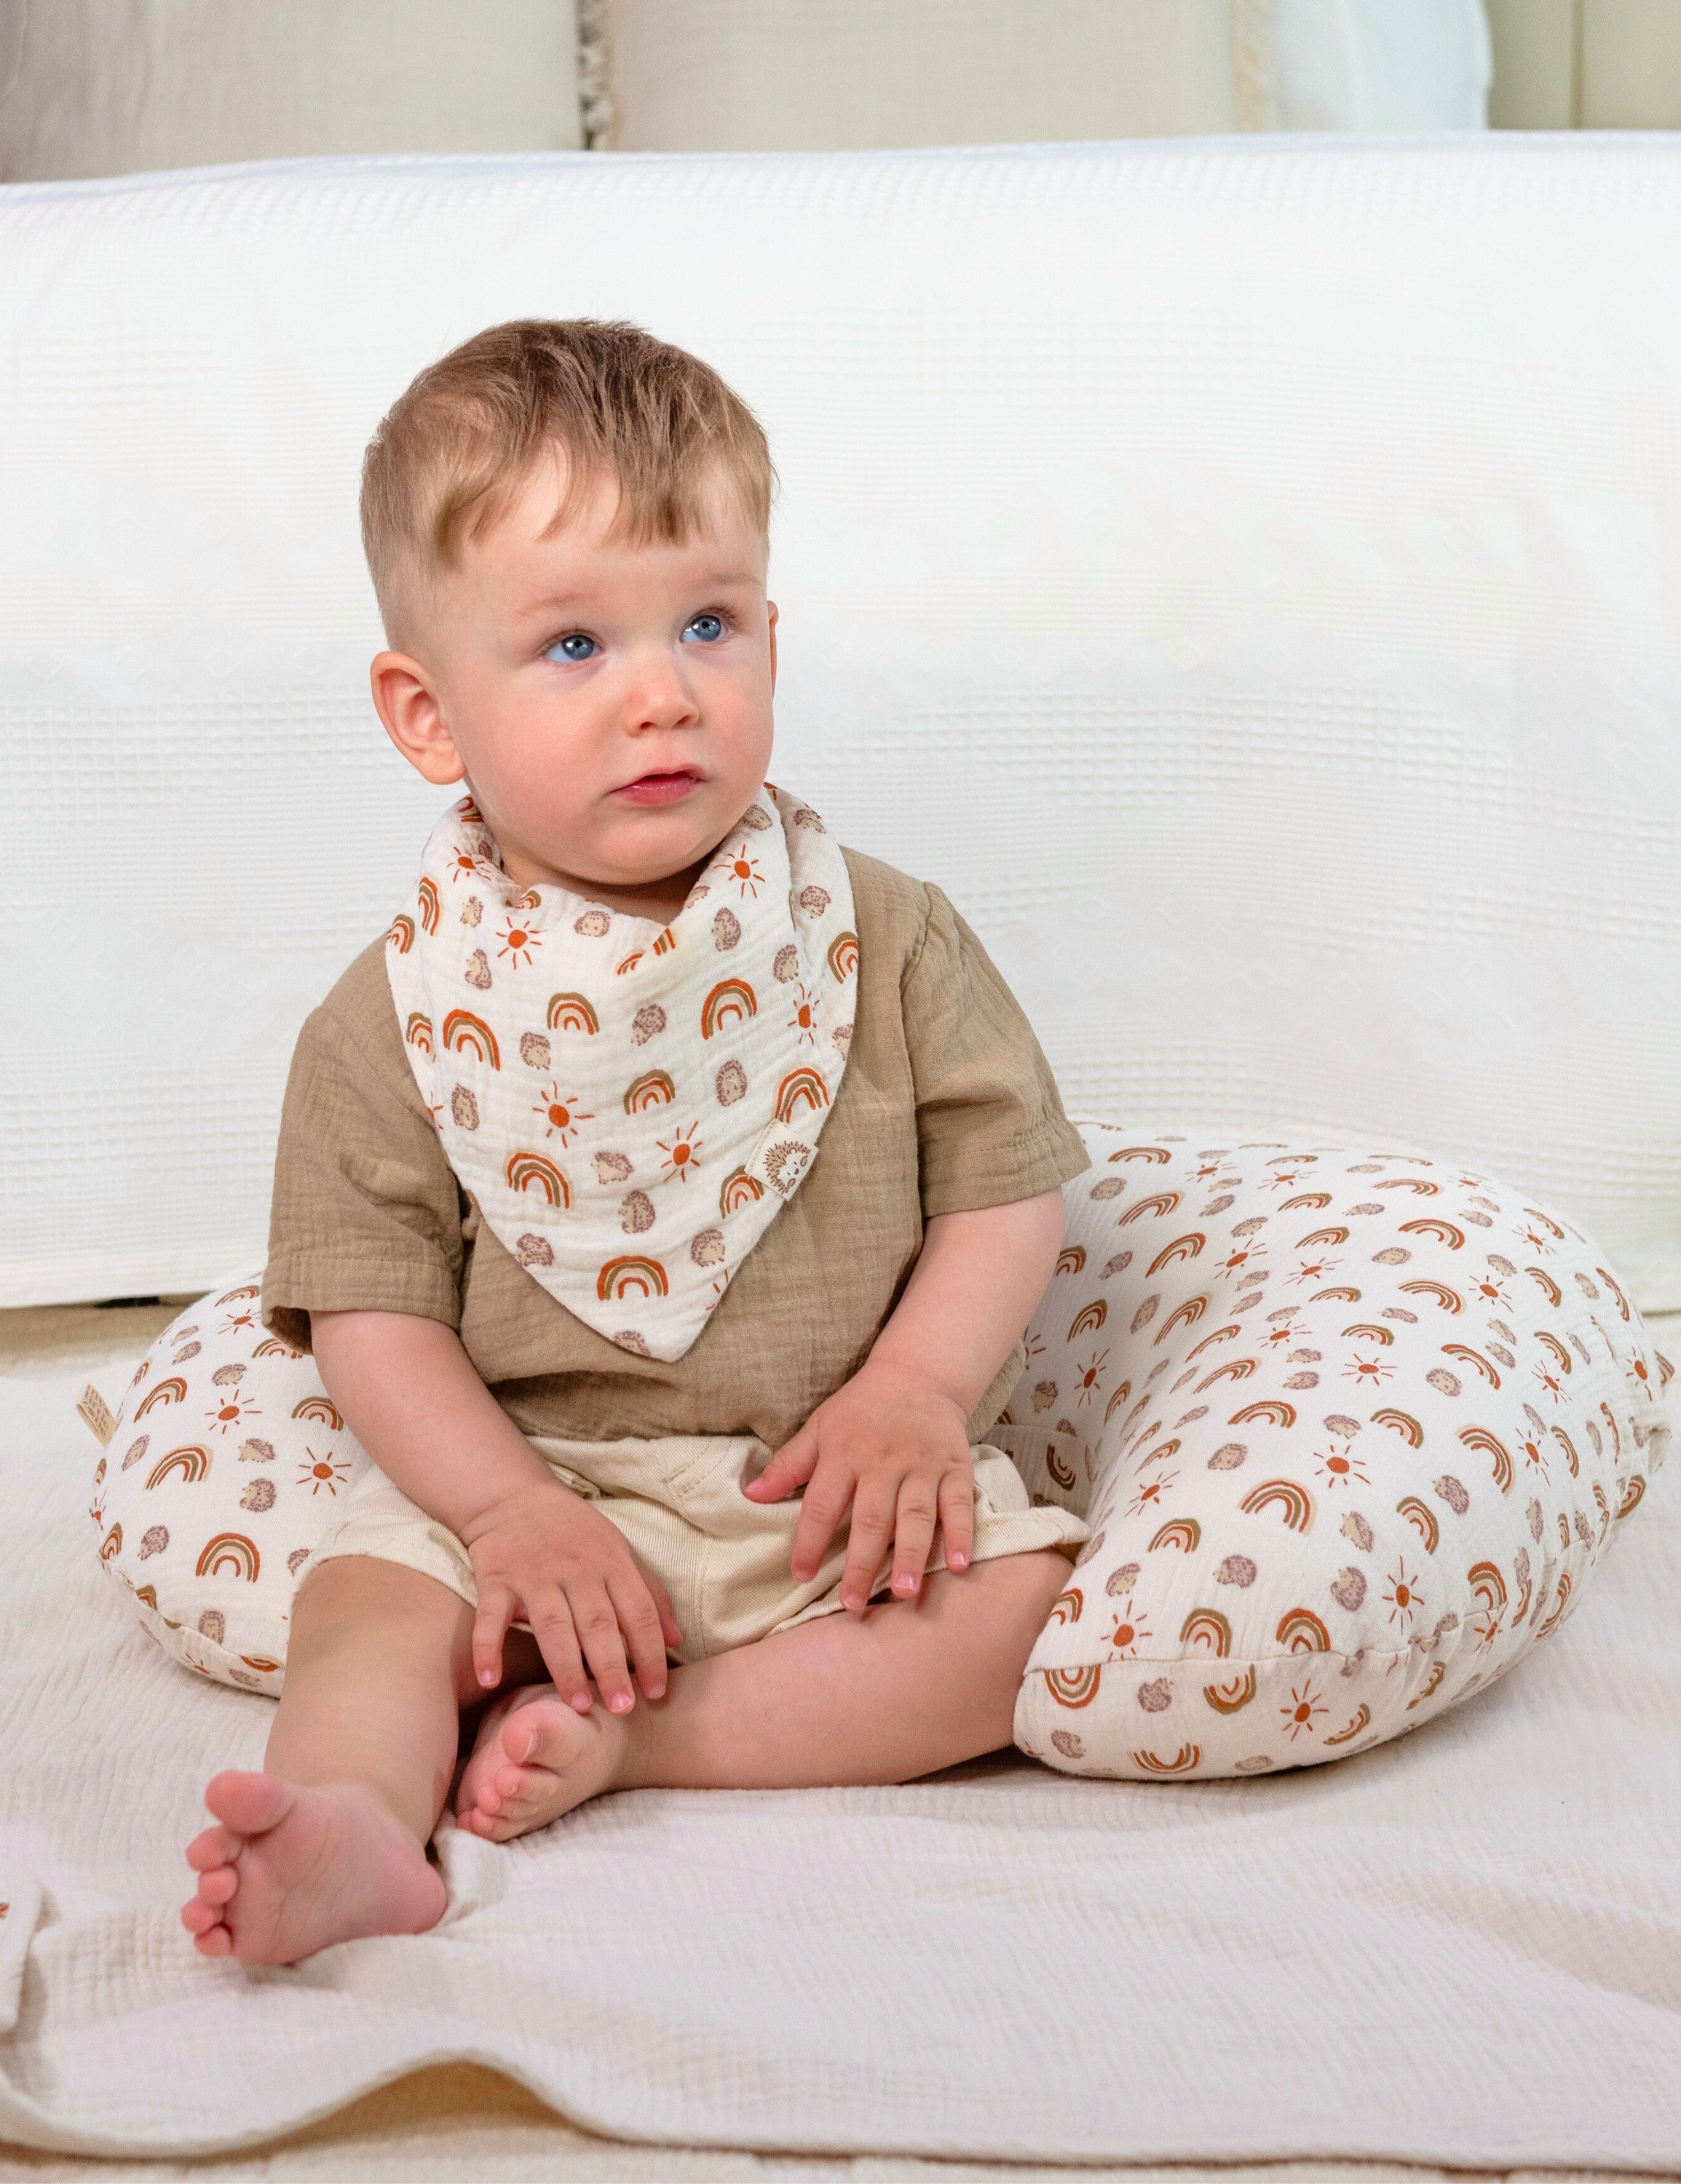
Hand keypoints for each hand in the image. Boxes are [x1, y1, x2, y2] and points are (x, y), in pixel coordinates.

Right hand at [461, 1480, 680, 1714]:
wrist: (514, 1497)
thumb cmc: (576, 1532)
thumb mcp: (620, 1551)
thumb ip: (650, 1594)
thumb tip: (676, 1639)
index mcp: (612, 1563)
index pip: (639, 1612)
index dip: (651, 1653)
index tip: (656, 1693)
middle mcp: (577, 1570)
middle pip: (598, 1624)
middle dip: (612, 1667)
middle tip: (622, 1708)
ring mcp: (534, 1575)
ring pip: (552, 1625)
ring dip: (566, 1667)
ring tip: (578, 1705)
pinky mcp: (496, 1579)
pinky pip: (490, 1617)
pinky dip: (487, 1648)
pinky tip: (489, 1680)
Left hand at [742, 1358, 976, 1608]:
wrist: (917, 1374)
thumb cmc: (861, 1409)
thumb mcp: (819, 1427)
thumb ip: (788, 1464)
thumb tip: (751, 1496)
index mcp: (845, 1453)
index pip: (823, 1503)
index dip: (810, 1540)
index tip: (801, 1575)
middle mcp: (884, 1462)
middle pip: (872, 1518)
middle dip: (863, 1563)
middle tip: (854, 1603)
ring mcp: (923, 1465)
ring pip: (917, 1515)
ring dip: (911, 1554)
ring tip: (905, 1592)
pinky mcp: (955, 1467)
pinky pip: (960, 1503)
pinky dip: (962, 1533)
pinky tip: (960, 1565)